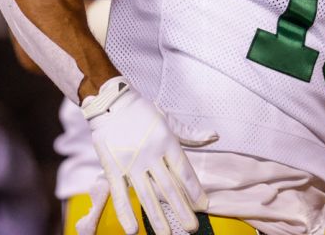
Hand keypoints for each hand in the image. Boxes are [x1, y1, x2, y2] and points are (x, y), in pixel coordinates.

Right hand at [76, 77, 217, 234]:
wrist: (110, 103)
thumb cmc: (142, 112)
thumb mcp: (169, 120)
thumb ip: (190, 134)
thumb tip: (214, 136)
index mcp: (167, 142)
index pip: (184, 171)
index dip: (194, 190)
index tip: (204, 205)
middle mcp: (151, 154)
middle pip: (169, 187)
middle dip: (182, 210)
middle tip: (192, 228)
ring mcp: (131, 162)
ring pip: (147, 194)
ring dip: (157, 217)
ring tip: (167, 234)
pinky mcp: (113, 168)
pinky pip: (120, 193)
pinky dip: (125, 212)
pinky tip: (132, 228)